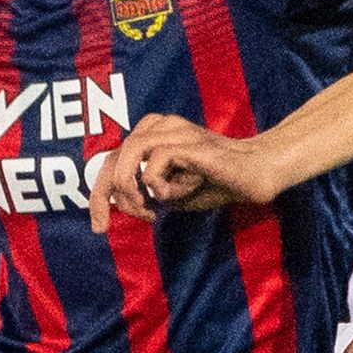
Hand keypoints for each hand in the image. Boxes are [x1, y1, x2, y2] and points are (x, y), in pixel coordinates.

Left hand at [90, 114, 284, 232]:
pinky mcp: (188, 142)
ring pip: (129, 155)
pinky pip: (156, 164)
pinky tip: (185, 190)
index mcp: (151, 133)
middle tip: (107, 226)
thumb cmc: (214, 183)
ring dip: (132, 190)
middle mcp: (158, 125)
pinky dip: (163, 187)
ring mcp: (174, 130)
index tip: (99, 226)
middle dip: (105, 197)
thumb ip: (144, 192)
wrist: (254, 175)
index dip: (98, 195)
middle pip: (113, 158)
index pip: (111, 161)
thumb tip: (120, 202)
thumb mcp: (170, 192)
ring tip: (150, 209)